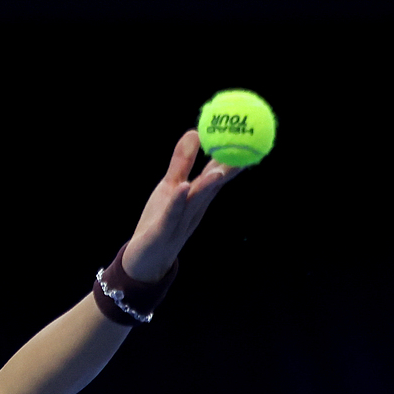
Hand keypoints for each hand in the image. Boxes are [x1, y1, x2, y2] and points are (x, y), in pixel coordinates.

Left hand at [120, 130, 241, 282]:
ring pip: (195, 201)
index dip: (233, 156)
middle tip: (245, 150)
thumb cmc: (160, 222)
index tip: (249, 137)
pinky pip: (171, 216)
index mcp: (197, 198)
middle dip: (228, 169)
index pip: (217, 173)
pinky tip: (181, 188)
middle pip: (213, 187)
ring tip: (218, 171)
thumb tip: (194, 131)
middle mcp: (193, 209)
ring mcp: (179, 222)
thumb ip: (181, 162)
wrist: (145, 262)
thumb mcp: (171, 188)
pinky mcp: (161, 232)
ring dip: (208, 186)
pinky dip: (176, 202)